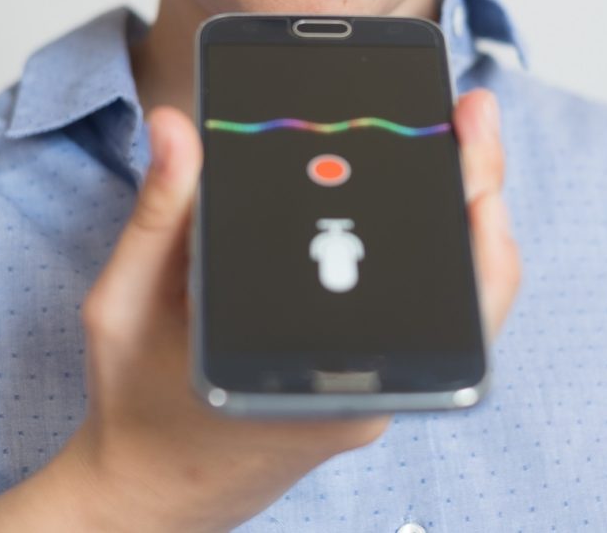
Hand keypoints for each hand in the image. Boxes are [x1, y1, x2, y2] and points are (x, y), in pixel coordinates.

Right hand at [0, 89, 519, 532]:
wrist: (149, 495)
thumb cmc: (136, 408)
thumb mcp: (129, 304)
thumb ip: (161, 214)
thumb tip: (179, 127)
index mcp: (323, 379)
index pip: (444, 297)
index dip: (471, 210)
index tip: (471, 141)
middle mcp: (367, 392)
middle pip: (466, 287)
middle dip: (477, 186)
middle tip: (475, 112)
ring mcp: (374, 393)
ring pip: (454, 303)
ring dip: (460, 218)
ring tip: (460, 140)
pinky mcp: (365, 387)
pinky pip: (423, 315)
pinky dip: (432, 252)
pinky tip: (420, 197)